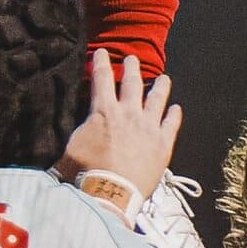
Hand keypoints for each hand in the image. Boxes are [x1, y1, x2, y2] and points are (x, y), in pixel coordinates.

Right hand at [56, 49, 182, 202]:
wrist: (111, 195)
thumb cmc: (86, 173)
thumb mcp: (72, 145)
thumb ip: (78, 129)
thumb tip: (70, 122)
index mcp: (105, 111)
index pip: (102, 78)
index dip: (101, 62)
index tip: (102, 52)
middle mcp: (129, 113)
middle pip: (132, 82)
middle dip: (131, 67)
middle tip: (132, 59)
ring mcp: (149, 127)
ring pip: (157, 98)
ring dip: (160, 86)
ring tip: (164, 78)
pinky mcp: (163, 144)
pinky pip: (172, 124)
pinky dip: (174, 115)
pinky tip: (176, 109)